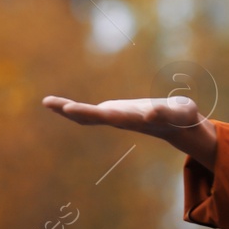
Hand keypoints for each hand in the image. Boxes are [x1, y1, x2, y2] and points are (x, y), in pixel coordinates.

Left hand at [42, 95, 218, 169]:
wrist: (179, 126)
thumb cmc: (182, 117)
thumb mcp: (179, 113)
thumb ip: (164, 113)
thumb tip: (148, 115)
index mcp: (135, 119)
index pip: (108, 116)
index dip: (90, 112)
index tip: (70, 109)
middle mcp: (121, 120)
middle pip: (93, 117)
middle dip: (73, 111)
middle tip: (50, 103)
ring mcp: (116, 118)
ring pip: (87, 116)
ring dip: (66, 110)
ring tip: (46, 102)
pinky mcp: (115, 114)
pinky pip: (90, 113)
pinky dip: (73, 109)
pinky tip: (59, 106)